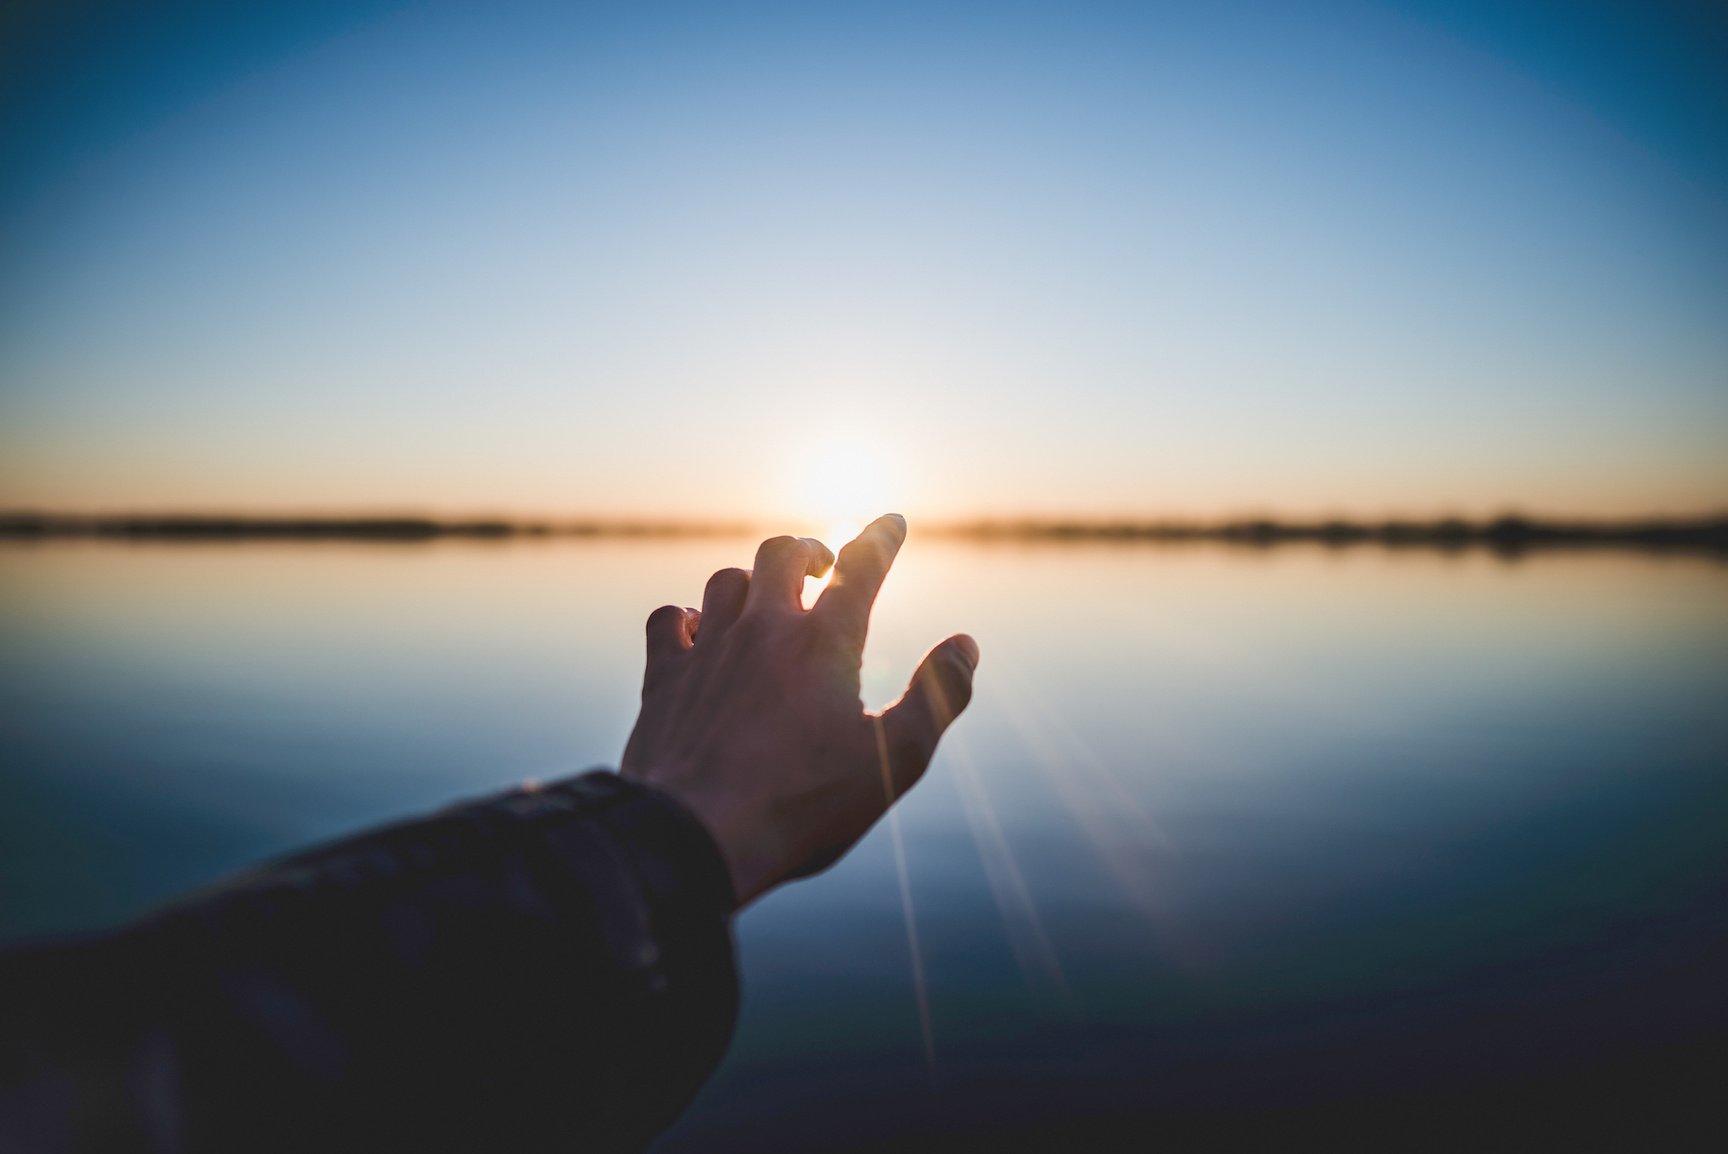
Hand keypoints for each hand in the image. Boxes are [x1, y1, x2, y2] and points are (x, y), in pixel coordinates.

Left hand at [620, 514, 978, 906]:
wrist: (695, 836)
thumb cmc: (803, 805)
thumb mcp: (894, 761)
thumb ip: (938, 697)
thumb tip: (965, 645)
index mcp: (825, 643)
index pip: (861, 567)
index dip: (880, 538)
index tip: (891, 522)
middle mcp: (763, 630)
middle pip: (782, 554)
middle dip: (809, 551)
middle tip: (822, 566)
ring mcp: (708, 650)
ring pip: (726, 581)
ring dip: (751, 581)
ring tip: (766, 599)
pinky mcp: (665, 679)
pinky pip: (670, 619)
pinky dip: (687, 616)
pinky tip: (698, 631)